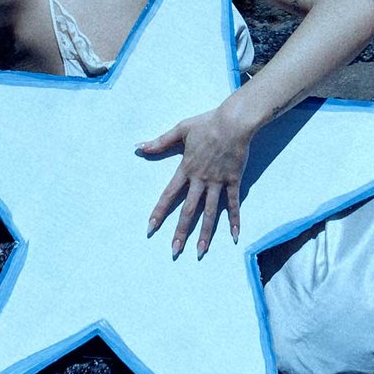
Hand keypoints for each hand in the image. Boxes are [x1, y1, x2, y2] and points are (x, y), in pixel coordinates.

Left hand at [137, 104, 256, 256]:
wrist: (233, 122)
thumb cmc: (206, 124)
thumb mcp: (180, 130)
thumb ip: (160, 141)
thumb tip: (139, 147)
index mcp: (186, 169)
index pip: (169, 194)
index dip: (159, 211)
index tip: (151, 227)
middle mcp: (201, 180)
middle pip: (188, 210)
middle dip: (180, 232)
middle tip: (174, 251)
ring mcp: (218, 182)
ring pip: (210, 213)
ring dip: (205, 233)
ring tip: (200, 251)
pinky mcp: (233, 181)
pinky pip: (233, 204)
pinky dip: (234, 220)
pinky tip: (234, 236)